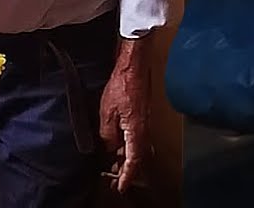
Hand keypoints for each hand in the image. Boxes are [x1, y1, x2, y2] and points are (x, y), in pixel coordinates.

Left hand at [99, 39, 150, 192]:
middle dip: (128, 170)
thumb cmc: (122, 86)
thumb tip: (110, 148)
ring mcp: (145, 123)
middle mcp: (144, 130)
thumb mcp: (108, 113)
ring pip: (138, 148)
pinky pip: (137, 138)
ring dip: (127, 158)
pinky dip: (128, 145)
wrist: (134, 67)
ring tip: (115, 165)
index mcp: (137, 132)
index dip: (127, 176)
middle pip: (138, 158)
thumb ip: (108, 134)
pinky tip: (118, 144)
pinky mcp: (142, 116)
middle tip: (117, 180)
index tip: (121, 186)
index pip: (134, 161)